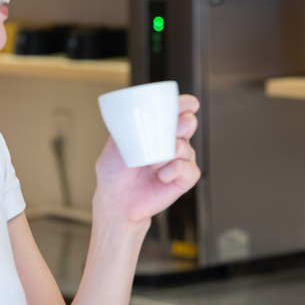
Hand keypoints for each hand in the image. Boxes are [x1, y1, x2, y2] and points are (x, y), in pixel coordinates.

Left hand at [93, 94, 201, 225]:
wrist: (116, 200)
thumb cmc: (115, 174)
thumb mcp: (115, 144)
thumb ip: (127, 128)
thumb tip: (136, 115)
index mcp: (158, 130)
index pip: (178, 111)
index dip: (185, 104)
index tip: (187, 104)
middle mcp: (173, 142)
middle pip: (189, 123)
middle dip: (181, 124)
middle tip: (168, 133)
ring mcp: (180, 160)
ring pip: (187, 147)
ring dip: (167, 155)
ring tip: (151, 165)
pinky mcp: (184, 179)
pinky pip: (188, 169)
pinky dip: (173, 170)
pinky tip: (161, 176)